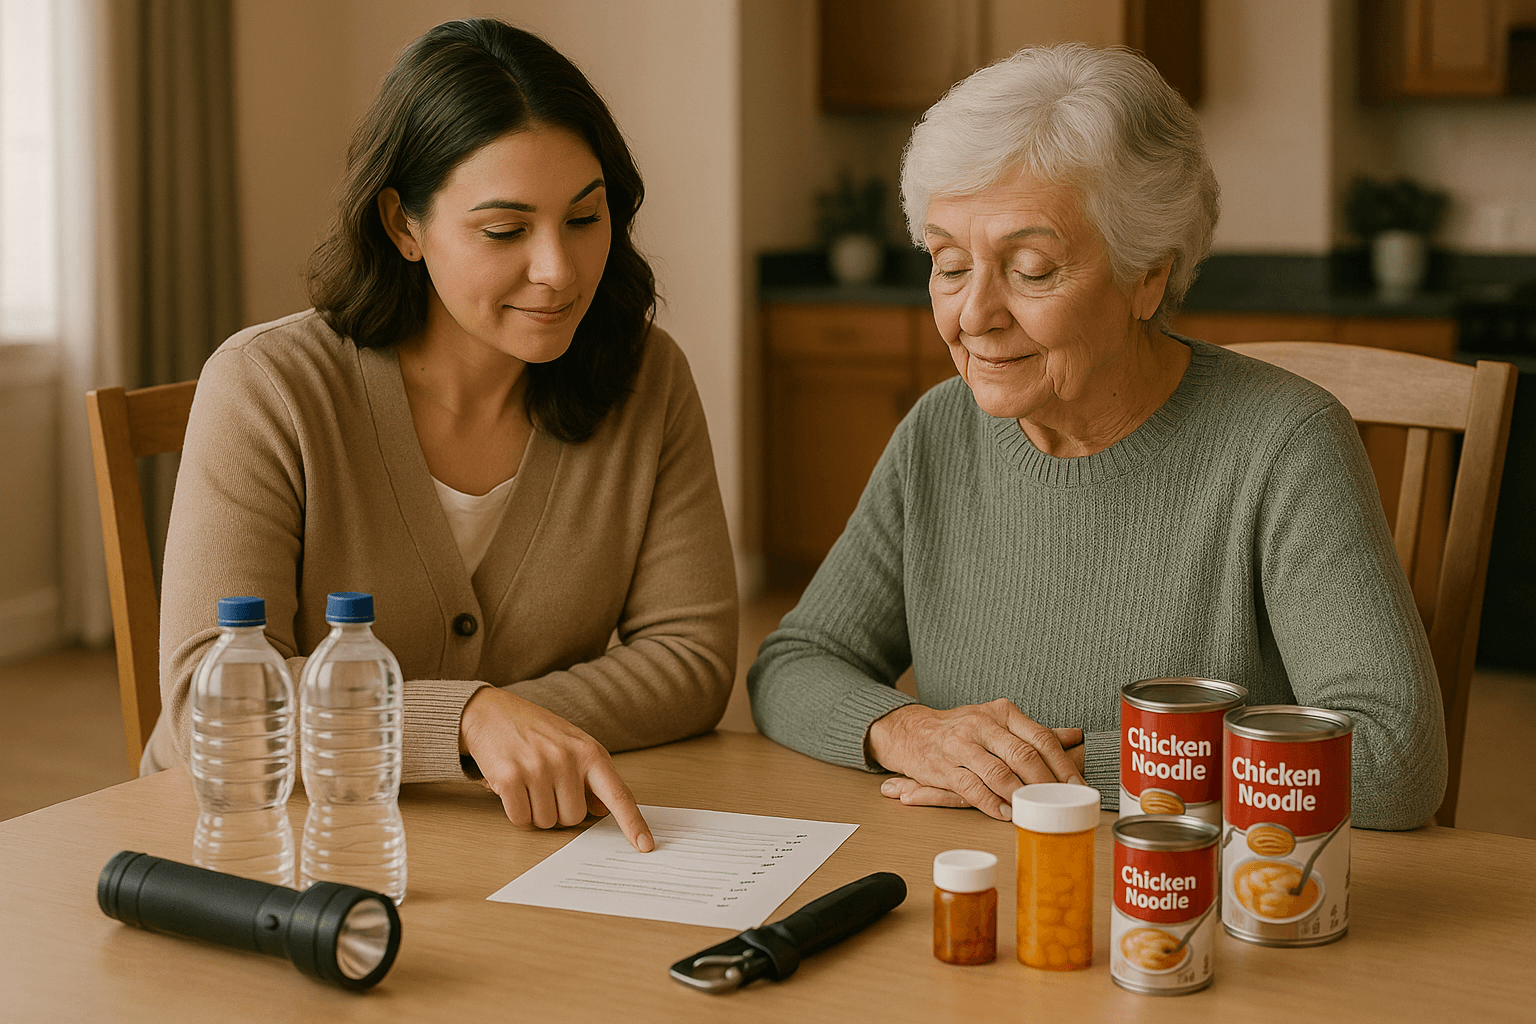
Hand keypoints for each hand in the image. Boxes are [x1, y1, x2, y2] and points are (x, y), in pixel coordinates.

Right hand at [460, 687, 653, 851]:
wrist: (491, 711)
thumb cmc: (535, 730)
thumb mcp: (572, 744)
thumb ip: (591, 775)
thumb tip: (604, 810)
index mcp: (589, 751)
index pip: (618, 794)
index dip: (633, 823)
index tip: (646, 846)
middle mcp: (566, 759)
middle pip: (574, 818)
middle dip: (559, 809)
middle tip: (545, 784)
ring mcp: (538, 767)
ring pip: (547, 821)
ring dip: (536, 810)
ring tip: (528, 782)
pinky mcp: (509, 777)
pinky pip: (521, 818)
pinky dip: (516, 811)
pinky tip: (511, 787)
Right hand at [879, 731, 1085, 807]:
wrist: (912, 732)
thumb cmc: (962, 728)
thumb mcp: (999, 721)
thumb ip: (1034, 732)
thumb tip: (1074, 736)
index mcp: (1001, 713)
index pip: (1040, 737)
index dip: (1063, 764)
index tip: (1078, 785)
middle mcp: (981, 725)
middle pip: (1023, 755)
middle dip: (1047, 783)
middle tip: (1062, 803)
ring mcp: (961, 746)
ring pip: (998, 772)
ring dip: (1020, 795)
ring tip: (1036, 810)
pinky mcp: (943, 767)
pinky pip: (972, 788)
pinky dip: (991, 804)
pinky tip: (1006, 813)